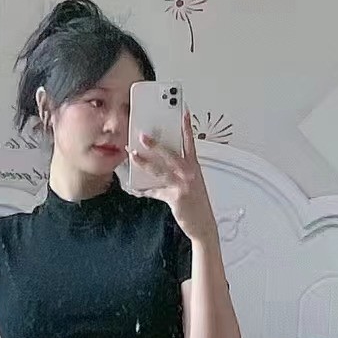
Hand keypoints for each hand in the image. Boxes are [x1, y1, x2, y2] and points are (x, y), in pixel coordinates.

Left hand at [129, 108, 217, 242]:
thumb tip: (162, 163)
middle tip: (143, 135)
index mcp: (194, 166)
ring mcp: (183, 184)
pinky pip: (155, 191)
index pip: (190, 142)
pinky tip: (134, 188)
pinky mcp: (176, 197)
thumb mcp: (192, 183)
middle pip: (171, 153)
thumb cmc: (197, 203)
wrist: (203, 224)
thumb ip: (180, 171)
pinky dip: (143, 190)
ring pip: (161, 170)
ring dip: (145, 162)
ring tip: (133, 155)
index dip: (186, 127)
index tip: (182, 112)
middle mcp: (190, 173)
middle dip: (156, 144)